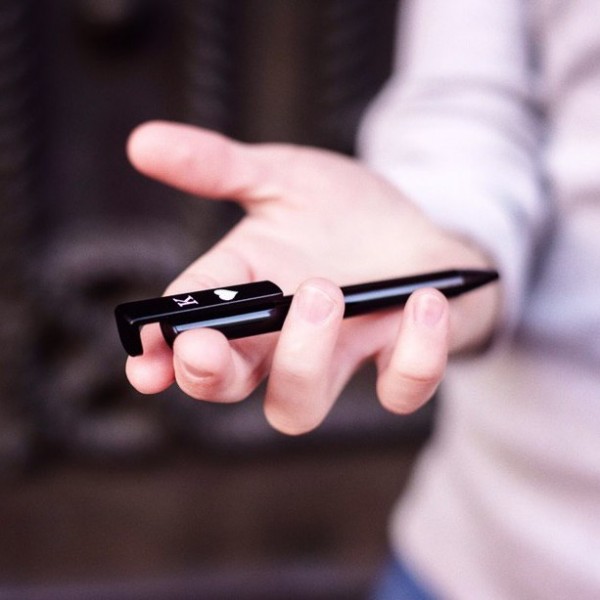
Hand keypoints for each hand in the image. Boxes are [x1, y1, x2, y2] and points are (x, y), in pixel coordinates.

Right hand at [124, 121, 498, 433]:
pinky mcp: (399, 360)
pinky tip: (422, 299)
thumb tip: (142, 142)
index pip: (188, 332)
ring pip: (300, 405)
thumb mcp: (282, 176)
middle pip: (229, 386)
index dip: (159, 353)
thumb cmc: (343, 212)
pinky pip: (401, 390)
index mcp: (246, 294)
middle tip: (202, 347)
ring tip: (322, 291)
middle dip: (208, 376)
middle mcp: (282, 338)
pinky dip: (415, 355)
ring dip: (302, 357)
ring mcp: (340, 355)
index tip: (144, 359)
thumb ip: (218, 167)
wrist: (417, 226)